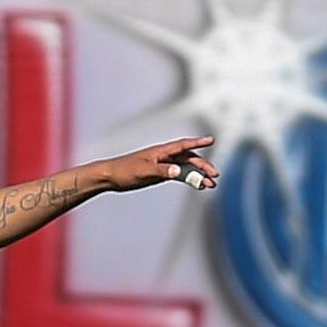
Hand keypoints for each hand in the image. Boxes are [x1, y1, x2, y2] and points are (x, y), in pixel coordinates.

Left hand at [96, 137, 217, 192]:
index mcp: (161, 151)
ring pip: (186, 168)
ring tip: (210, 185)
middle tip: (214, 175)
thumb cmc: (125, 170)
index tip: (211, 140)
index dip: (198, 142)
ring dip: (198, 175)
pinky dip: (190, 180)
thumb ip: (163, 171)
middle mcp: (165, 156)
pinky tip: (198, 186)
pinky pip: (180, 175)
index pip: (183, 145)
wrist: (112, 177)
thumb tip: (179, 171)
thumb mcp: (144, 171)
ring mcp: (164, 165)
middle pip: (189, 158)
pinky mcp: (161, 174)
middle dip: (203, 166)